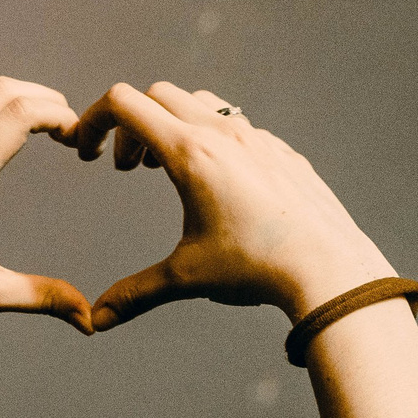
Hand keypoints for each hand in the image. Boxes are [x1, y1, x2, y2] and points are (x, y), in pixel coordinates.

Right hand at [72, 82, 394, 330]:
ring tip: (166, 170)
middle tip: (128, 169)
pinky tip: (218, 186)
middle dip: (131, 125)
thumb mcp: (186, 278)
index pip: (125, 103)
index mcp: (190, 152)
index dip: (93, 119)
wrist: (330, 268)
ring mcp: (257, 137)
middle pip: (157, 95)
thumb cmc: (256, 268)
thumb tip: (96, 323)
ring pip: (199, 103)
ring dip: (172, 125)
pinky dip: (211, 139)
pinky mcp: (282, 151)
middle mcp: (223, 133)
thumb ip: (135, 294)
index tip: (87, 153)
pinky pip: (237, 125)